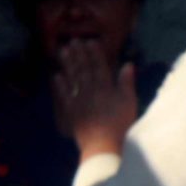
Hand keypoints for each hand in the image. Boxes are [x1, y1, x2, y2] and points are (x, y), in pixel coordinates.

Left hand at [51, 39, 137, 160]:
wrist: (103, 145)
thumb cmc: (120, 124)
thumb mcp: (129, 102)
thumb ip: (127, 82)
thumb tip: (128, 64)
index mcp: (106, 88)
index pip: (99, 66)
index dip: (94, 53)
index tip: (89, 41)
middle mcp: (91, 91)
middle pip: (84, 69)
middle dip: (79, 54)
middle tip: (72, 41)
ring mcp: (79, 101)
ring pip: (73, 79)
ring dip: (68, 64)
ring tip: (63, 52)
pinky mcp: (71, 112)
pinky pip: (64, 96)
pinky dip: (60, 86)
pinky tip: (56, 76)